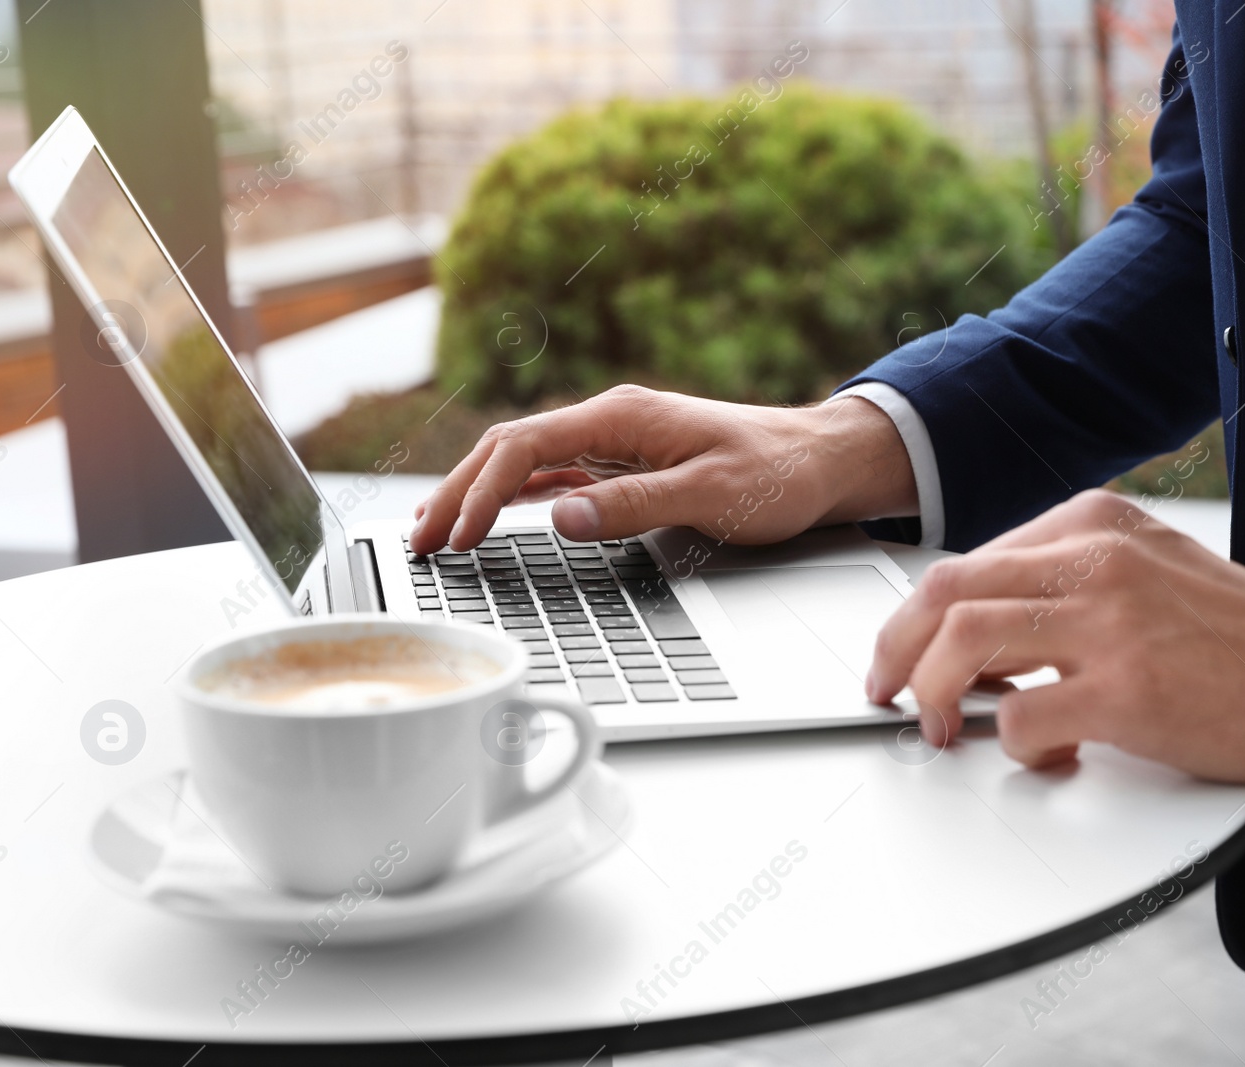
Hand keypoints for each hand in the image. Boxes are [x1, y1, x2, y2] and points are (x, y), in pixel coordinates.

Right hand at [409, 385, 916, 553]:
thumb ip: (633, 504)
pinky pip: (554, 476)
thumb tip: (559, 516)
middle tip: (420, 541)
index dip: (481, 492)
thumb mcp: (711, 494)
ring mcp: (616, 442)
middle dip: (459, 493)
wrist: (824, 460)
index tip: (457, 536)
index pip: (525, 447)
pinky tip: (493, 519)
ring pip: (525, 463)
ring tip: (438, 534)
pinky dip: (515, 499)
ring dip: (478, 496)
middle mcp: (611, 422)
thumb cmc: (780, 472)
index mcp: (623, 416)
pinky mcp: (626, 463)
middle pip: (509, 450)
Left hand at [867, 489, 1244, 787]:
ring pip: (963, 640)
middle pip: (945, 591)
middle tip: (890, 691)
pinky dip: (1012, 744)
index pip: (968, 561)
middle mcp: (1095, 561)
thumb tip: (982, 638)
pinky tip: (1043, 753)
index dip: (917, 616)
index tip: (904, 652)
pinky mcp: (1128, 691)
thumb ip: (1064, 585)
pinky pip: (1022, 718)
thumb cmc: (1243, 632)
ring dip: (933, 691)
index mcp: (1093, 524)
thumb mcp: (1146, 568)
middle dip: (896, 649)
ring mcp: (1109, 623)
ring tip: (942, 725)